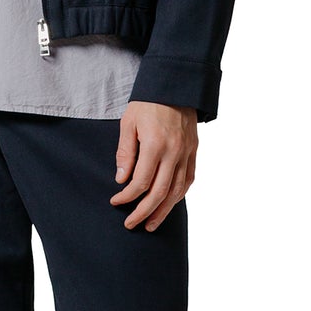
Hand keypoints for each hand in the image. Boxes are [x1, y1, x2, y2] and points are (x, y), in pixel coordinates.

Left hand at [111, 101, 197, 229]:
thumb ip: (125, 152)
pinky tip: (169, 205)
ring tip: (150, 225)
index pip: (141, 181)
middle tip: (131, 224)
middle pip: (160, 192)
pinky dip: (178, 196)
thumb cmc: (148, 103)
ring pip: (177, 191)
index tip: (116, 202)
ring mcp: (187, 153)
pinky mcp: (194, 152)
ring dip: (163, 211)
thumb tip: (121, 179)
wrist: (176, 86)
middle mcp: (174, 152)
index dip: (127, 196)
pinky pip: (188, 180)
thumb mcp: (128, 123)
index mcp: (155, 144)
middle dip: (144, 212)